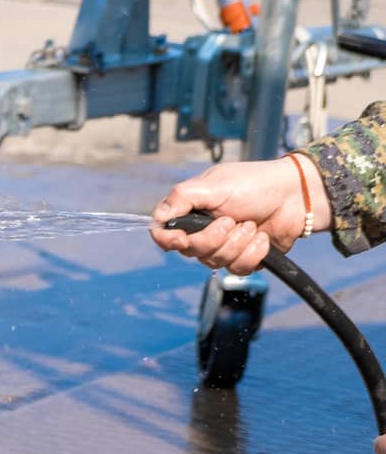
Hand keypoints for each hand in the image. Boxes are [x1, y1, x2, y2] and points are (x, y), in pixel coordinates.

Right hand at [150, 155, 329, 273]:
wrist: (295, 195)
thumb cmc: (254, 184)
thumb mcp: (213, 185)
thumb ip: (181, 198)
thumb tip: (157, 219)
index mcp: (190, 211)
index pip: (164, 233)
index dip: (169, 241)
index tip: (182, 239)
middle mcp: (202, 231)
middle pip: (190, 252)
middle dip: (214, 238)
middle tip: (232, 220)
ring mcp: (223, 247)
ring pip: (215, 262)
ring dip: (237, 244)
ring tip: (252, 224)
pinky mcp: (245, 258)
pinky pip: (238, 269)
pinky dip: (253, 253)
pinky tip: (263, 238)